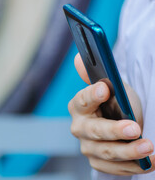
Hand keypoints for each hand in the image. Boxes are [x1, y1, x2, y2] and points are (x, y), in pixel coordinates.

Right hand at [69, 53, 154, 174]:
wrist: (121, 123)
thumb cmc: (115, 103)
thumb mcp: (110, 87)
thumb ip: (95, 76)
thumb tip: (79, 58)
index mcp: (78, 106)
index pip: (82, 100)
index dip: (92, 95)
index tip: (104, 89)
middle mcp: (79, 127)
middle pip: (94, 130)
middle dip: (114, 130)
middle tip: (134, 128)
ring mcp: (88, 147)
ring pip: (106, 152)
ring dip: (128, 151)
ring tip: (149, 147)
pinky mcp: (98, 163)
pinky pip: (114, 168)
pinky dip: (132, 165)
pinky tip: (149, 161)